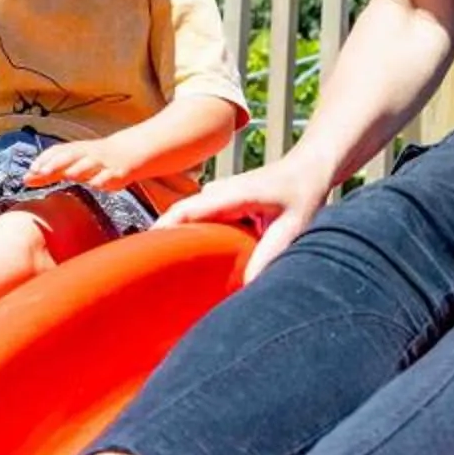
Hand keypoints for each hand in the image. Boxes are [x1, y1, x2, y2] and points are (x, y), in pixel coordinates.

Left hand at [25, 138, 138, 191]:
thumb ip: (50, 172)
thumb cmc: (93, 160)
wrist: (128, 152)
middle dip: (55, 163)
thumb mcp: (72, 162)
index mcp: (75, 150)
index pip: (56, 151)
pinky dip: (102, 179)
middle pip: (70, 156)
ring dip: (78, 169)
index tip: (31, 171)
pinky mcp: (117, 173)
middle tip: (41, 172)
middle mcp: (87, 154)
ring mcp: (102, 163)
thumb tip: (26, 180)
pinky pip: (109, 176)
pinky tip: (95, 184)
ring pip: (89, 164)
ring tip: (68, 175)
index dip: (44, 159)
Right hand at [158, 153, 333, 281]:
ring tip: (165, 272)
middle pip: (180, 217)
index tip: (145, 250)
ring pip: (188, 220)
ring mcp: (216, 196)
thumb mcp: (293, 226)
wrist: (308, 168)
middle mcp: (218, 193)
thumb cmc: (303, 192)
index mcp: (232, 194)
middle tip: (151, 273)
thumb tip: (247, 285)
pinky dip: (192, 239)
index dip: (163, 229)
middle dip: (163, 241)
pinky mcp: (220, 203)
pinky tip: (190, 261)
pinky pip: (198, 222)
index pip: (186, 211)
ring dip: (177, 241)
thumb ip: (270, 253)